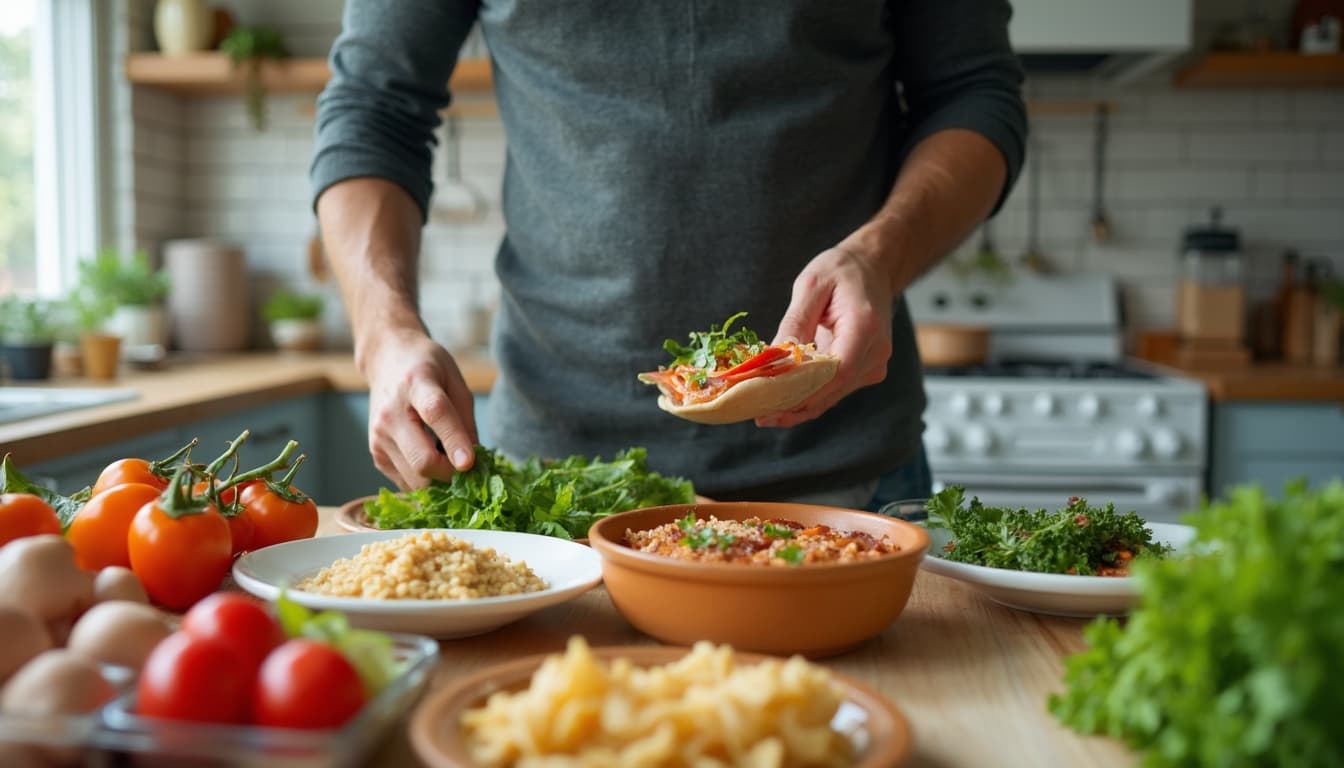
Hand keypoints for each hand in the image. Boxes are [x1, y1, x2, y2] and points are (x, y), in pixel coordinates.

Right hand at [363, 327, 478, 488]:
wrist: (387, 362)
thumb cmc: (427, 369)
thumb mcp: (455, 382)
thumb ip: (465, 421)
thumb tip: (474, 462)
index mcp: (416, 384)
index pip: (436, 414)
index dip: (455, 441)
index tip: (470, 463)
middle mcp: (391, 413)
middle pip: (422, 460)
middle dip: (450, 474)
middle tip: (468, 468)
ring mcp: (379, 437)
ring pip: (414, 479)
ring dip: (438, 480)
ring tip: (450, 463)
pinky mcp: (376, 454)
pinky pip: (405, 482)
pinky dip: (424, 480)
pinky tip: (432, 461)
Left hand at [756, 245, 894, 427]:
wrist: (871, 269)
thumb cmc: (840, 271)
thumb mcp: (811, 286)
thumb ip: (794, 323)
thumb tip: (775, 358)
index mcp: (865, 327)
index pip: (836, 372)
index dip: (803, 392)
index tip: (769, 401)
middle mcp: (876, 352)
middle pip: (832, 390)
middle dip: (793, 405)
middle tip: (756, 413)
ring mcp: (873, 365)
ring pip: (831, 396)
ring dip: (797, 406)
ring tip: (760, 412)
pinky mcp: (865, 371)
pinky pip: (833, 390)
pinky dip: (807, 397)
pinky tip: (778, 403)